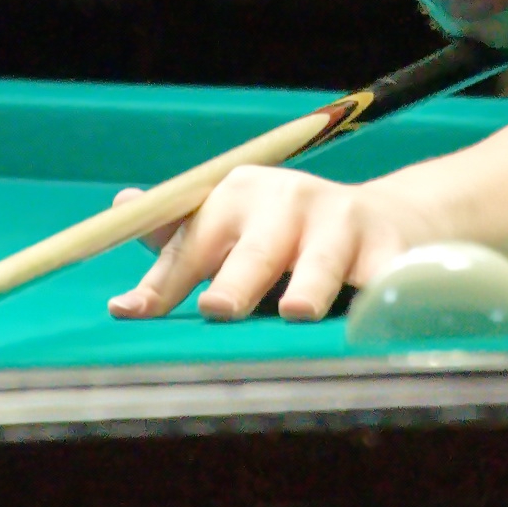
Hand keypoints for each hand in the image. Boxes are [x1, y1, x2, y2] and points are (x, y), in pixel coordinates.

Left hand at [106, 167, 443, 322]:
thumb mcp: (232, 224)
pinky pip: (384, 272)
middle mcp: (287, 201)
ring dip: (308, 283)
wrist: (383, 219)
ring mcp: (340, 222)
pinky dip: (383, 288)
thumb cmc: (286, 232)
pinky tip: (378, 309)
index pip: (192, 242)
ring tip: (296, 310)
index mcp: (238, 195)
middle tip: (217, 307)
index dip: (163, 280)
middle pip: (255, 249)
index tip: (130, 311)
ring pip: (320, 260)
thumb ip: (178, 231)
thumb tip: (120, 206)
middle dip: (237, 278)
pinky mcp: (387, 246)